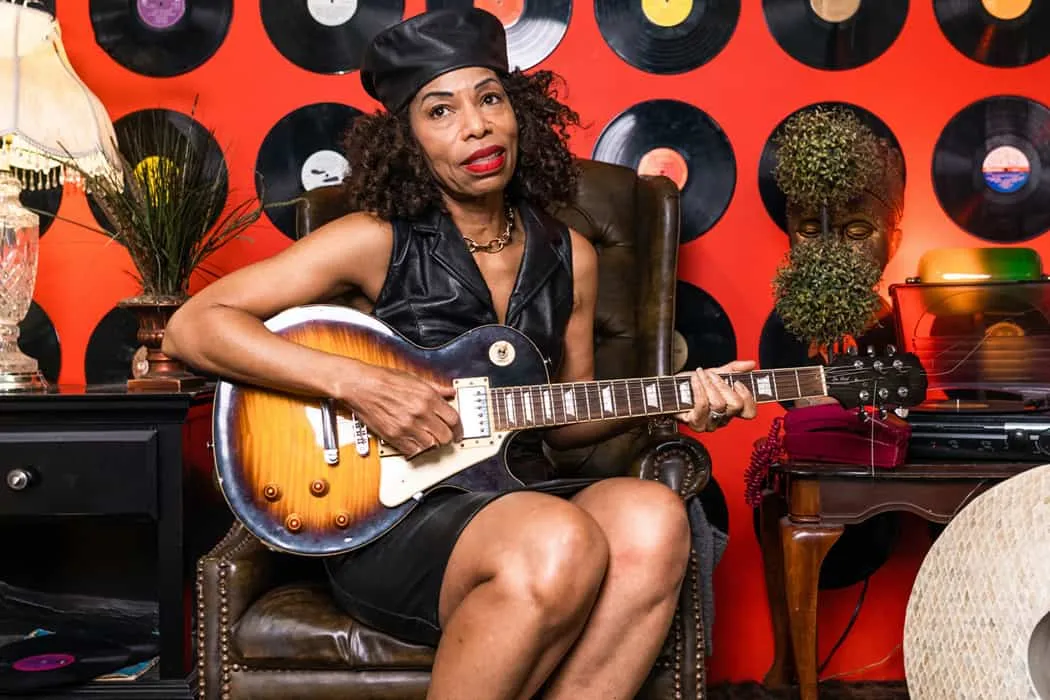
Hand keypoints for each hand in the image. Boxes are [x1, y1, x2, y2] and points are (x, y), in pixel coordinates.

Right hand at [337, 364, 461, 458]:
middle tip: (443, 436)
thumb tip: (449, 392)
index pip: (454, 419)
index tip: (458, 432)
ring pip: (431, 446)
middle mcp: (420, 412)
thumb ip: (435, 387)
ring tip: (428, 438)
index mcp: (428, 397)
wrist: (361, 385)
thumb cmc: (384, 379)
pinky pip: (413, 451)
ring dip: (431, 444)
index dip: (459, 428)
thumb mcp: (414, 378)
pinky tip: (414, 442)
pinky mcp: (394, 435)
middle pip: (445, 436)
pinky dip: (416, 449)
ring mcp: (407, 425)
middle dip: (446, 437)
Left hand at [675, 360, 758, 431]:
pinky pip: (702, 405)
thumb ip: (734, 369)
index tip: (738, 383)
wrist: (669, 389)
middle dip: (723, 384)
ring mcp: (709, 423)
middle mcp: (722, 419)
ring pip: (719, 404)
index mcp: (731, 410)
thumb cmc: (692, 384)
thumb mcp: (715, 373)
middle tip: (712, 376)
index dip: (747, 397)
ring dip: (709, 384)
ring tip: (701, 375)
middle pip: (735, 405)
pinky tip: (695, 379)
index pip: (750, 412)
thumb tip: (751, 364)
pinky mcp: (695, 423)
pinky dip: (699, 388)